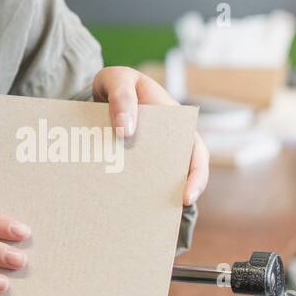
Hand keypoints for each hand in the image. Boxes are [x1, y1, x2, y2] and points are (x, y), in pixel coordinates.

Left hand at [92, 66, 208, 205]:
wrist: (99, 88)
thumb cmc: (116, 82)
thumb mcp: (118, 80)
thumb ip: (122, 99)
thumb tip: (126, 131)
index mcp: (175, 122)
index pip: (195, 153)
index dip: (196, 176)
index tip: (186, 196)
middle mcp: (167, 141)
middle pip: (178, 174)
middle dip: (173, 197)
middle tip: (160, 215)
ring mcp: (149, 154)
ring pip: (156, 182)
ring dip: (150, 198)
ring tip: (137, 216)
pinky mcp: (130, 161)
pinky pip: (134, 180)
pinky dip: (130, 193)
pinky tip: (117, 206)